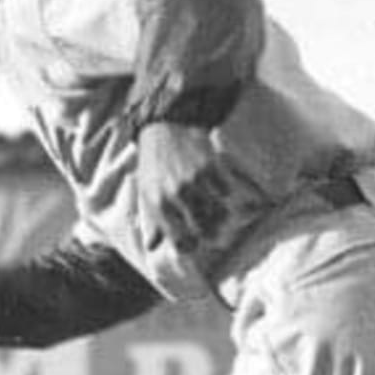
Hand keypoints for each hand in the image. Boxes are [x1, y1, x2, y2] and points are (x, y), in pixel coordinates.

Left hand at [136, 123, 265, 258]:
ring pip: (219, 214)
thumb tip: (152, 247)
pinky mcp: (210, 167)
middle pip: (204, 231)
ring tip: (219, 215)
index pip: (181, 242)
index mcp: (159, 205)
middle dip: (211, 235)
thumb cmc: (154, 164)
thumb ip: (152, 221)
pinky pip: (226, 193)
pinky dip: (225, 194)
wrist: (165, 127)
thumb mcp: (147, 192)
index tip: (196, 244)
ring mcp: (195, 181)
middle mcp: (176, 195)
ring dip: (221, 217)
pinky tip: (218, 189)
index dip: (191, 247)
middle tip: (214, 234)